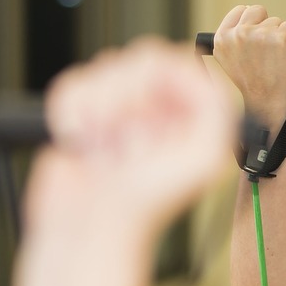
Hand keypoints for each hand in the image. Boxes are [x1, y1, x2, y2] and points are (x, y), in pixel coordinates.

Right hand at [29, 39, 236, 239]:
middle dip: (124, 100)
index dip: (156, 84)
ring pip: (103, 68)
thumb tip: (201, 74)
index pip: (178, 61)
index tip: (146, 118)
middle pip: (140, 58)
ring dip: (97, 112)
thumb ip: (216, 111)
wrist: (90, 228)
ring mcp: (121, 107)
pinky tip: (83, 147)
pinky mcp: (85, 113)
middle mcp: (161, 106)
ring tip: (104, 151)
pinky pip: (72, 85)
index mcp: (193, 113)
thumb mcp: (202, 159)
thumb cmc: (145, 204)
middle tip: (123, 143)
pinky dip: (69, 115)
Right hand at [210, 4, 285, 118]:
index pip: (240, 10)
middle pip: (257, 10)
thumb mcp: (230, 60)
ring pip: (276, 21)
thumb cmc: (253, 84)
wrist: (268, 104)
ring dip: (278, 36)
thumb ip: (232, 39)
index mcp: (222, 39)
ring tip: (274, 59)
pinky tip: (285, 57)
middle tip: (266, 49)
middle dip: (264, 24)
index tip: (254, 36)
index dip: (250, 21)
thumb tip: (244, 16)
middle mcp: (239, 35)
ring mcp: (260, 35)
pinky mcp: (281, 38)